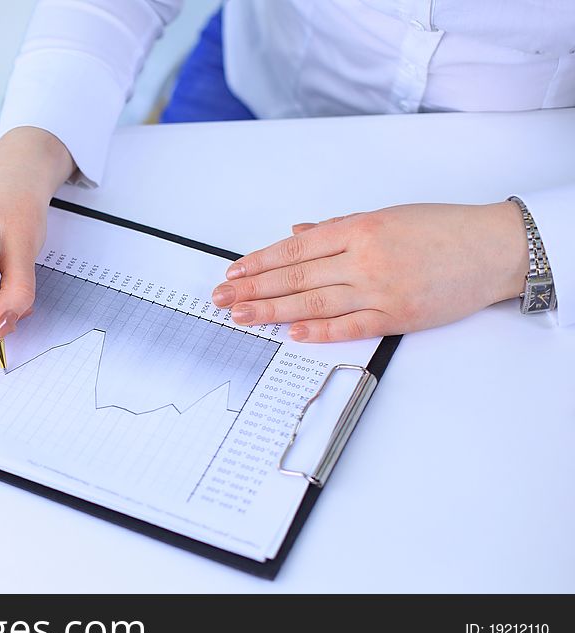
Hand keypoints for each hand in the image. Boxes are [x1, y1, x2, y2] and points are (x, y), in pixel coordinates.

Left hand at [212, 202, 528, 341]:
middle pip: (295, 275)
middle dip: (253, 288)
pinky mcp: (397, 316)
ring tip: (241, 315)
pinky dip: (318, 331)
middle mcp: (363, 258)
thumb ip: (338, 229)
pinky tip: (291, 333)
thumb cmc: (442, 229)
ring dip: (272, 310)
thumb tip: (298, 232)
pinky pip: (349, 326)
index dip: (259, 261)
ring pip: (313, 301)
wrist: (494, 248)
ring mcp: (379, 289)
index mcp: (359, 228)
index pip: (295, 248)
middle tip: (221, 298)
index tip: (233, 271)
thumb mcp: (386, 217)